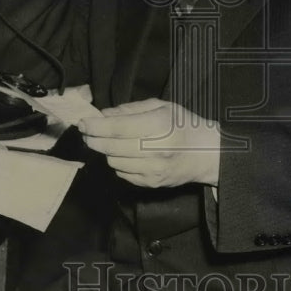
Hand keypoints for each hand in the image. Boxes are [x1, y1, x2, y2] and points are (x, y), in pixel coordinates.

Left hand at [78, 99, 219, 189]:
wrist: (207, 154)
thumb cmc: (183, 126)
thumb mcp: (162, 107)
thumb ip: (131, 109)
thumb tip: (103, 115)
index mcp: (159, 125)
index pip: (117, 128)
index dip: (95, 126)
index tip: (83, 122)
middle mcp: (156, 149)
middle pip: (111, 147)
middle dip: (94, 139)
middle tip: (87, 132)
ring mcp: (154, 169)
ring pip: (113, 162)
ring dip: (107, 151)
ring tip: (112, 142)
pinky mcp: (152, 183)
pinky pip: (122, 174)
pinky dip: (119, 163)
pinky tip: (126, 155)